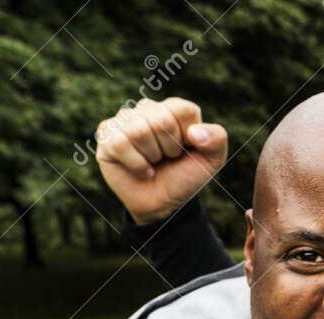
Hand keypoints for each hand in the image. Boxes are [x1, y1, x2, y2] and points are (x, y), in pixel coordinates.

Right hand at [95, 97, 228, 225]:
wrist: (164, 204)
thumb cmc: (184, 177)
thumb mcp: (211, 160)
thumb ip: (217, 138)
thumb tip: (195, 132)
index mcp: (173, 109)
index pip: (183, 109)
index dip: (187, 136)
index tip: (185, 150)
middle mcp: (147, 109)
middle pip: (161, 120)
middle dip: (170, 148)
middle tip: (167, 158)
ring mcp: (124, 120)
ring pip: (139, 130)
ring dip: (152, 156)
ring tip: (153, 162)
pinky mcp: (106, 135)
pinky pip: (120, 142)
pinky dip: (136, 163)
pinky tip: (141, 169)